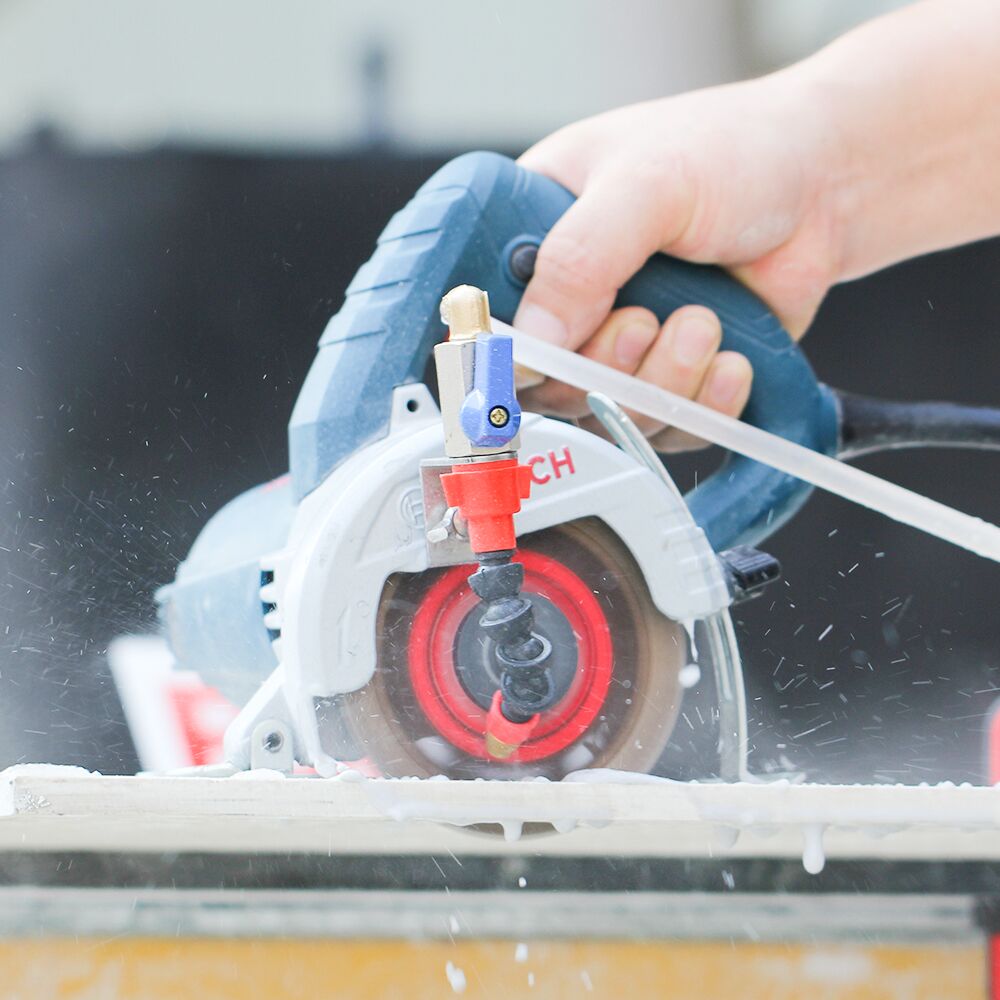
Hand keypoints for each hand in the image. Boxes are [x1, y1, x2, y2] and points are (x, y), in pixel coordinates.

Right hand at [514, 73, 840, 449]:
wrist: (824, 183)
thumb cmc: (733, 152)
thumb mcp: (646, 183)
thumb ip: (581, 257)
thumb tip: (531, 339)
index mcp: (533, 238)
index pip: (481, 318)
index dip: (496, 355)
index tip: (533, 362)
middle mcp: (569, 299)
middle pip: (545, 386)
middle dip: (602, 369)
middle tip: (643, 321)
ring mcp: (621, 344)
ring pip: (610, 413)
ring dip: (662, 382)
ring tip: (704, 322)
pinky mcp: (673, 379)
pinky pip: (670, 428)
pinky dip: (703, 405)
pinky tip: (729, 361)